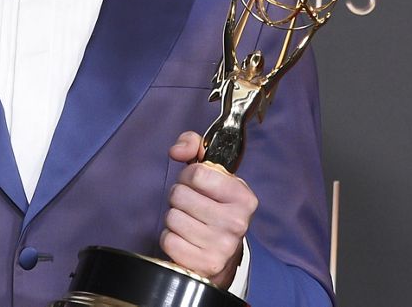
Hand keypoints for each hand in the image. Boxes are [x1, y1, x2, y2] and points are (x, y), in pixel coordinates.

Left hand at [161, 131, 257, 287]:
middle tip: (191, 206)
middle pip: (179, 195)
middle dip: (178, 198)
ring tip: (189, 222)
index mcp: (243, 197)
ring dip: (174, 218)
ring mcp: (222, 246)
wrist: (223, 254)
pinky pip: (168, 240)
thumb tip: (176, 151)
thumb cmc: (214, 206)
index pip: (197, 173)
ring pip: (172, 218)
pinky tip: (185, 239)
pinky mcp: (204, 265)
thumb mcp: (212, 172)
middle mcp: (237, 222)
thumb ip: (194, 146)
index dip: (188, 176)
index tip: (194, 184)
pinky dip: (170, 238)